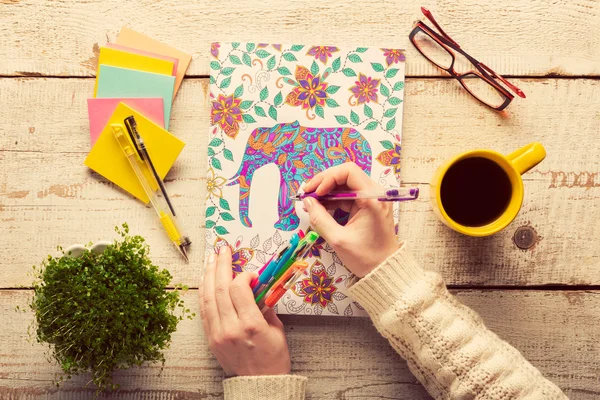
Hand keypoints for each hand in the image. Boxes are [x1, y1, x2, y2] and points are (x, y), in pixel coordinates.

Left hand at [199, 246, 290, 375]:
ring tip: (210, 259)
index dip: (243, 275)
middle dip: (221, 265)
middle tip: (223, 250)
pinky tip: (205, 280)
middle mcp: (230, 328)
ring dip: (208, 275)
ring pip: (208, 297)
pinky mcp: (211, 338)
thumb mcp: (277, 330)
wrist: (259, 385)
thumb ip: (266, 306)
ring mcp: (217, 334)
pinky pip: (204, 310)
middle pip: (220, 288)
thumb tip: (258, 286)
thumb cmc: (273, 359)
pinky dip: (204, 292)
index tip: (251, 274)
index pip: (238, 288)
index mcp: (251, 325)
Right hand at [303, 163, 398, 277]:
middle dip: (324, 183)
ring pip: (345, 185)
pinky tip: (322, 208)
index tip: (314, 192)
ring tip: (311, 203)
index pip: (348, 171)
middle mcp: (375, 194)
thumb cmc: (366, 257)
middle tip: (307, 195)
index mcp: (372, 198)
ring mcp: (373, 199)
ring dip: (327, 191)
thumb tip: (307, 202)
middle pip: (346, 175)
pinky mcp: (369, 206)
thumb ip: (320, 218)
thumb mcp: (338, 239)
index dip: (327, 178)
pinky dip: (334, 199)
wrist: (385, 270)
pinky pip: (348, 196)